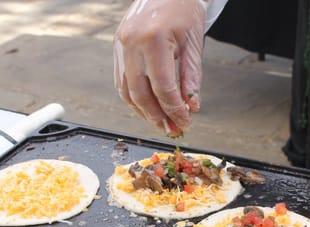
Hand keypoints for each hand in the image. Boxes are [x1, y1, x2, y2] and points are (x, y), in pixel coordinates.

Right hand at [114, 0, 206, 136]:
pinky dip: (133, 98)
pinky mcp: (116, 47)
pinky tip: (147, 107)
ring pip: (126, 91)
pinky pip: (121, 81)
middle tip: (171, 130)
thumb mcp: (193, 45)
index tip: (185, 122)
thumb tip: (191, 107)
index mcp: (153, 39)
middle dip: (157, 117)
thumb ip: (191, 78)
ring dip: (143, 112)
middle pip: (141, 94)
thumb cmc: (184, 13)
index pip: (163, 87)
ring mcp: (120, 45)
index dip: (174, 110)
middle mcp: (131, 43)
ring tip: (159, 123)